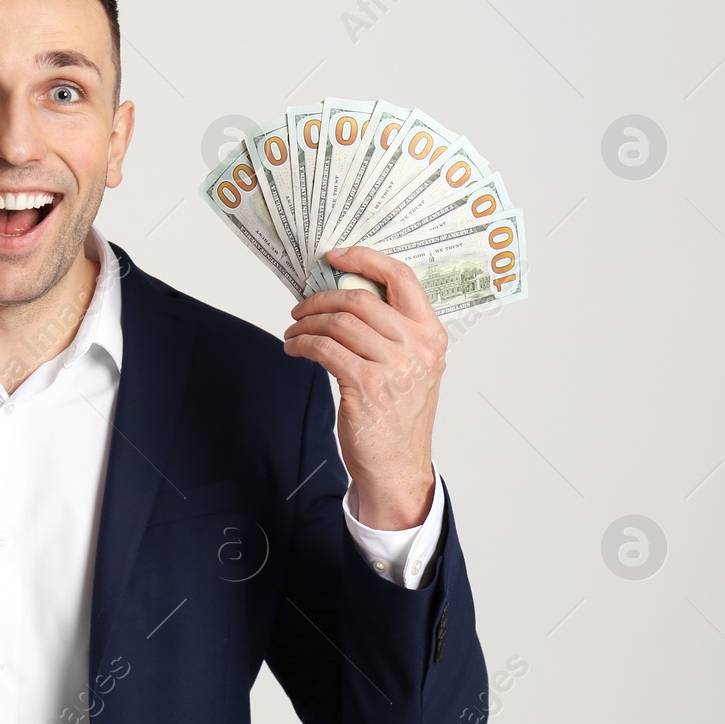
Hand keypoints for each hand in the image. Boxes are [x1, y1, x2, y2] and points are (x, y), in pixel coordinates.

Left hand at [283, 246, 444, 528]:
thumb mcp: (410, 367)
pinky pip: (324, 350)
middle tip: (301, 308)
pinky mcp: (366, 387)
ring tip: (293, 331)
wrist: (398, 466)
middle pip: (359, 300)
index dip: (365, 259)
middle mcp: (416, 347)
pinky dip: (302, 345)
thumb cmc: (399, 416)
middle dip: (321, 299)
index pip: (401, 277)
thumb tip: (346, 297)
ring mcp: (393, 368)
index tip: (336, 257)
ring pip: (338, 324)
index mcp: (430, 334)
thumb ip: (391, 332)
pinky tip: (294, 348)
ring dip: (307, 323)